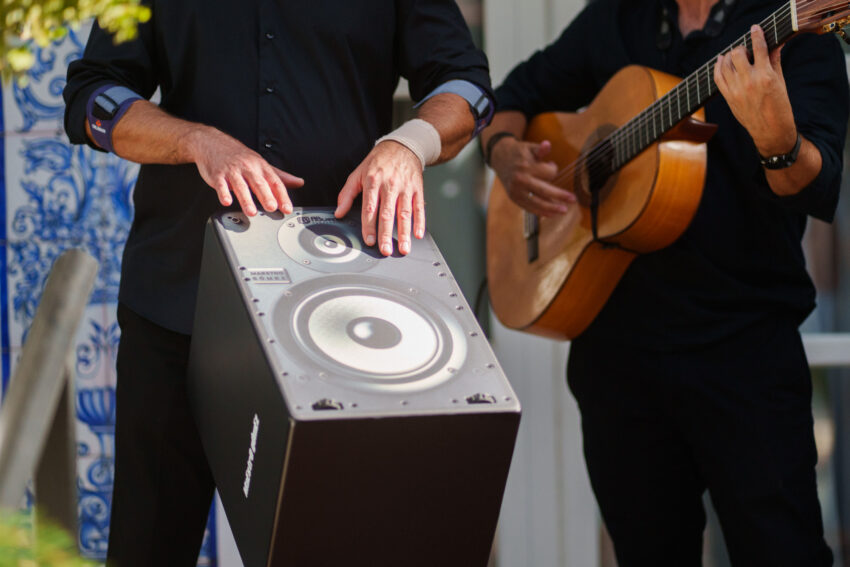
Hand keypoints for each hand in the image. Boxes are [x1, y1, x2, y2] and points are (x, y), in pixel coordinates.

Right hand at [188, 127, 303, 215]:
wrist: (211, 142)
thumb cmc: (239, 156)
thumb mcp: (261, 163)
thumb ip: (280, 176)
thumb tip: (299, 182)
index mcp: (260, 166)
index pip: (275, 181)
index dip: (282, 196)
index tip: (287, 208)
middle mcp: (248, 167)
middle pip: (259, 182)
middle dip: (266, 196)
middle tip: (272, 208)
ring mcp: (232, 171)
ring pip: (241, 185)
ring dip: (246, 199)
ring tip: (251, 211)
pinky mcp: (217, 174)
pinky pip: (221, 184)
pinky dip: (223, 193)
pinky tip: (227, 201)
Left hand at [334, 141, 423, 255]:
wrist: (402, 146)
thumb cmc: (379, 162)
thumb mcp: (358, 174)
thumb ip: (347, 194)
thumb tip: (338, 212)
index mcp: (373, 181)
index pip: (370, 207)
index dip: (369, 225)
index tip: (369, 240)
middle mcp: (390, 185)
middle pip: (388, 213)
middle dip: (386, 234)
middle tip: (385, 250)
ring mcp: (405, 188)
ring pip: (405, 213)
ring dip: (404, 233)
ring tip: (403, 248)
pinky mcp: (417, 189)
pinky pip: (419, 207)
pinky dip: (420, 222)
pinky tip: (418, 234)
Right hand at [490, 137, 574, 215]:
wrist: (500, 158)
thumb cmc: (519, 153)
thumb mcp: (529, 147)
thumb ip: (540, 149)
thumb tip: (547, 144)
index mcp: (526, 166)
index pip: (548, 173)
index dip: (553, 169)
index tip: (551, 165)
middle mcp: (520, 180)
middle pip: (544, 190)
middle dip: (560, 195)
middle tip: (573, 199)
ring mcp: (516, 191)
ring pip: (537, 202)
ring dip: (552, 208)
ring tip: (564, 210)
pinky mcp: (514, 198)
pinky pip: (529, 207)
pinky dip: (540, 212)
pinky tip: (551, 214)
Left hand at [714, 25, 796, 155]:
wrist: (770, 130)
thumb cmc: (779, 106)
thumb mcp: (781, 81)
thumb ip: (775, 61)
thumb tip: (774, 44)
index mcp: (766, 76)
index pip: (759, 48)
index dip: (756, 35)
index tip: (755, 28)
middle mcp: (749, 82)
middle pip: (737, 54)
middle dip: (741, 48)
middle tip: (745, 50)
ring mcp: (736, 90)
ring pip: (725, 65)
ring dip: (729, 56)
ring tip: (734, 55)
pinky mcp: (728, 98)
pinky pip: (717, 78)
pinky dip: (717, 67)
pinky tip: (720, 61)